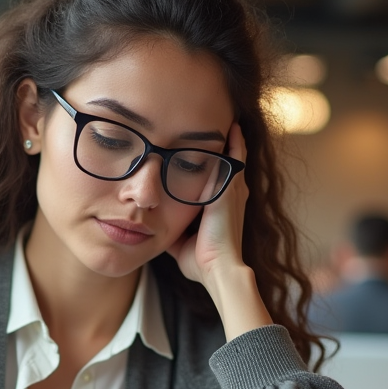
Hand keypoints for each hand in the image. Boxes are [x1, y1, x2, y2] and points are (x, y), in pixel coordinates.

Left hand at [166, 123, 271, 340]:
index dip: (209, 165)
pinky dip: (235, 141)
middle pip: (225, 162)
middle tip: (213, 127)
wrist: (217, 268)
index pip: (215, 178)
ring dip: (228, 140)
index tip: (198, 150)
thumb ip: (170, 228)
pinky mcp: (232, 187)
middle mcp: (231, 195)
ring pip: (232, 156)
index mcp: (220, 206)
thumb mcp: (179, 240)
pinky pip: (236, 156)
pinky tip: (232, 125)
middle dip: (220, 146)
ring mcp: (234, 190)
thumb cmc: (200, 261)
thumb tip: (151, 225)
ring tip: (225, 120)